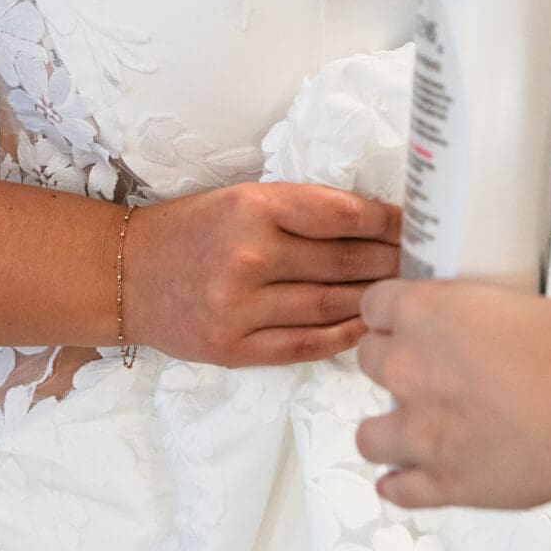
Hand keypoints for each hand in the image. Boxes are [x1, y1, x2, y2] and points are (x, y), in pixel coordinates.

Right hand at [124, 180, 401, 367]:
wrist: (127, 275)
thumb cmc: (191, 231)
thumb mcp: (240, 201)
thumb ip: (300, 212)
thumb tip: (372, 223)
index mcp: (250, 208)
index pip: (339, 214)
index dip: (385, 220)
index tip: (412, 224)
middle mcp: (247, 257)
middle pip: (342, 262)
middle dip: (390, 260)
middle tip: (423, 261)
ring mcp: (240, 308)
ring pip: (330, 305)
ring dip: (375, 298)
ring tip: (404, 294)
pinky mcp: (235, 348)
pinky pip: (307, 344)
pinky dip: (344, 336)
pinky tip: (368, 326)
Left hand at [355, 276, 550, 509]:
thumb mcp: (527, 305)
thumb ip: (493, 318)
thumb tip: (503, 330)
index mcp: (426, 313)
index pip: (375, 303)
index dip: (387, 312)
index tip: (399, 318)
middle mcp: (409, 370)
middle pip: (367, 360)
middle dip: (390, 363)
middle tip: (420, 369)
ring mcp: (420, 432)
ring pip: (368, 436)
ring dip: (385, 432)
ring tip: (408, 431)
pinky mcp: (442, 482)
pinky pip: (400, 491)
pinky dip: (401, 487)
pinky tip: (404, 482)